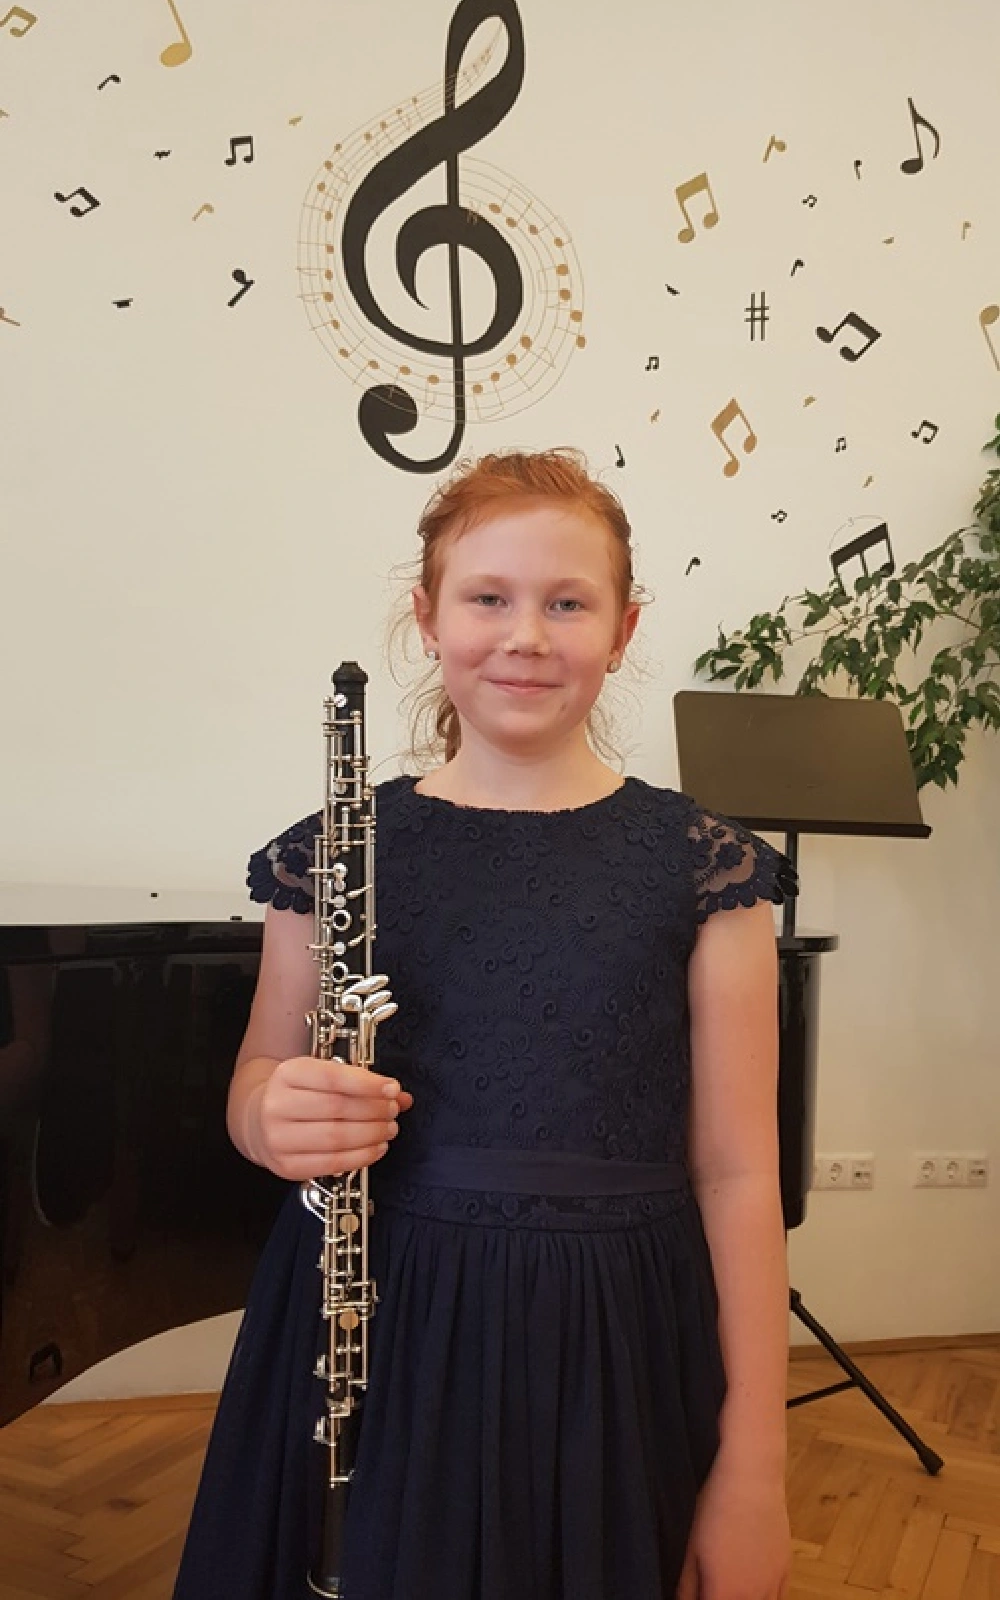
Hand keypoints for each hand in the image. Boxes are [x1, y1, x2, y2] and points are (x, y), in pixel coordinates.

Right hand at [250, 1054, 413, 1180]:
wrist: (258, 1121)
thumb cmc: (298, 1096)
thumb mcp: (321, 1077)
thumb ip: (359, 1082)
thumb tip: (399, 1095)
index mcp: (287, 1074)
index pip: (332, 1077)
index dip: (367, 1084)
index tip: (392, 1088)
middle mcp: (277, 1105)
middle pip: (337, 1108)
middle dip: (374, 1110)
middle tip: (392, 1110)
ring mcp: (279, 1138)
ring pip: (336, 1137)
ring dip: (372, 1134)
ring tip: (388, 1128)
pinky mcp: (286, 1165)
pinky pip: (332, 1163)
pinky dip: (361, 1157)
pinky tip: (376, 1147)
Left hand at [676, 1461, 790, 1599]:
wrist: (751, 1480)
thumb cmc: (714, 1510)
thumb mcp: (690, 1550)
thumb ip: (686, 1589)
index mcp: (724, 1596)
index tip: (697, 1593)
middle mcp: (753, 1599)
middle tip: (711, 1587)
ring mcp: (774, 1586)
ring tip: (730, 1589)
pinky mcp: (787, 1571)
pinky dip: (765, 1599)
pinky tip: (753, 1588)